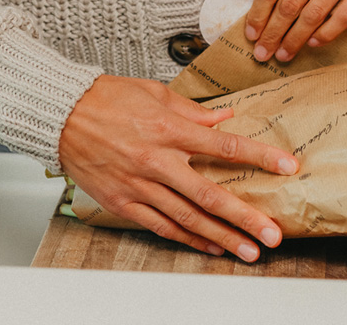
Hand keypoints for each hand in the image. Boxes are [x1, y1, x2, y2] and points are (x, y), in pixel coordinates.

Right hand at [58, 75, 298, 261]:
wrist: (58, 114)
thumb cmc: (106, 99)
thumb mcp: (155, 94)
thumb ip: (195, 111)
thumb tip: (227, 117)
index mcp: (171, 130)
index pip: (226, 146)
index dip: (260, 157)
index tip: (288, 166)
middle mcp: (158, 161)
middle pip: (211, 195)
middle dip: (246, 217)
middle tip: (272, 235)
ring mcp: (140, 185)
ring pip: (188, 218)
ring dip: (222, 237)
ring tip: (249, 252)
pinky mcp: (124, 202)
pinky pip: (161, 226)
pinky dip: (188, 239)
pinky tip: (211, 247)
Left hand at [245, 0, 346, 61]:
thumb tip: (264, 10)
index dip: (259, 14)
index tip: (252, 33)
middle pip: (291, 3)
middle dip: (274, 33)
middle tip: (263, 51)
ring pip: (316, 13)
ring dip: (296, 38)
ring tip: (285, 52)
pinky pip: (346, 15)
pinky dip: (327, 32)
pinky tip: (313, 41)